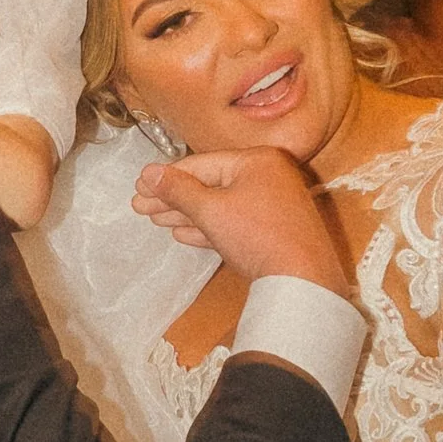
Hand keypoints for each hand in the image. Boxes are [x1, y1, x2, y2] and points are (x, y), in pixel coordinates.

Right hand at [133, 145, 348, 296]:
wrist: (303, 280)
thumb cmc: (259, 237)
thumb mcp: (211, 211)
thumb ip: (178, 191)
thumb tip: (149, 173)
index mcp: (256, 161)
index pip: (202, 163)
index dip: (167, 176)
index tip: (139, 187)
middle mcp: (268, 177)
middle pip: (210, 184)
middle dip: (174, 198)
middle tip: (140, 207)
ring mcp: (273, 205)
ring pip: (221, 205)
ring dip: (187, 215)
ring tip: (156, 221)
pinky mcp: (274, 231)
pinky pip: (236, 223)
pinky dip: (210, 228)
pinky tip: (184, 235)